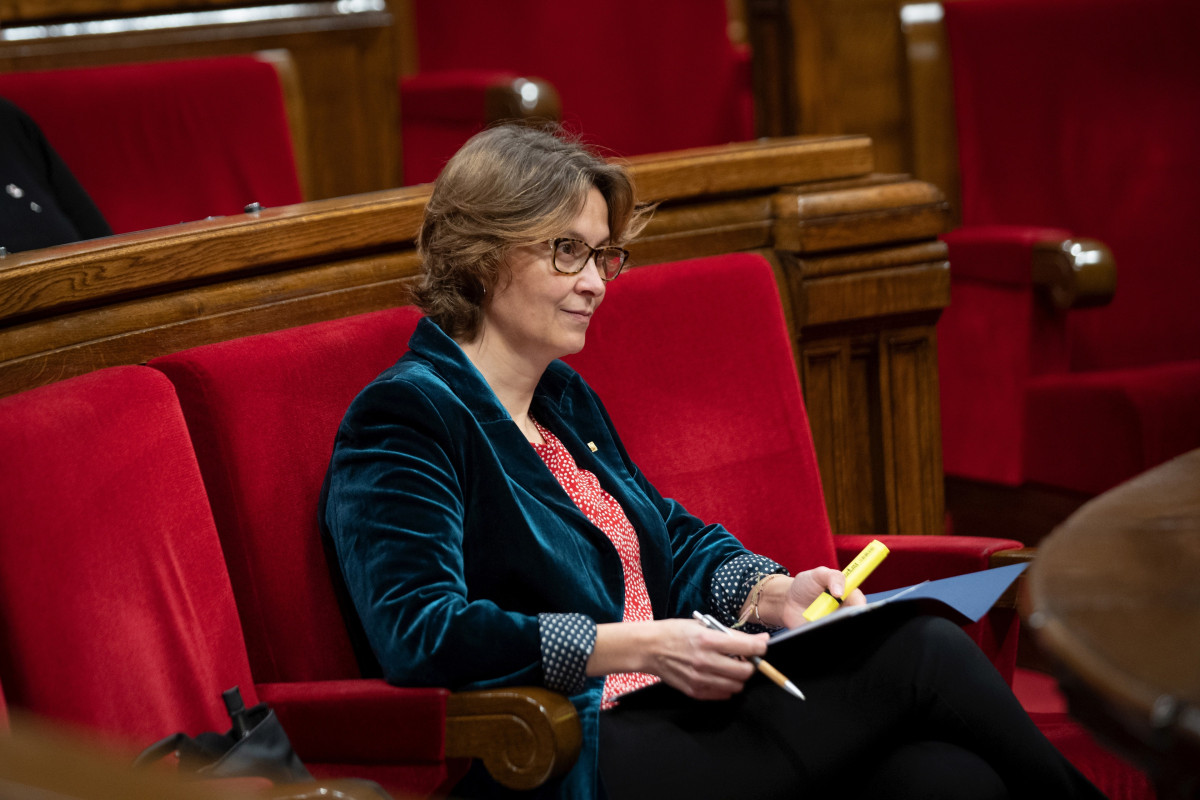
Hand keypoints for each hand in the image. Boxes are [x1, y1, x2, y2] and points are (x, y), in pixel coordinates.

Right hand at [590, 619, 766, 699]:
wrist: (649, 648)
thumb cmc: (674, 632)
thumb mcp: (702, 624)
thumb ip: (730, 634)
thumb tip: (758, 640)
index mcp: (708, 639)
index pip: (747, 647)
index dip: (760, 646)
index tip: (761, 646)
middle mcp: (705, 661)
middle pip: (745, 671)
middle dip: (751, 664)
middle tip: (745, 658)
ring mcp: (700, 678)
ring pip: (737, 685)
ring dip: (739, 676)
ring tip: (730, 667)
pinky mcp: (695, 691)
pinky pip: (723, 694)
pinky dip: (727, 686)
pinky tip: (719, 675)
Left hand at [778, 567, 865, 628]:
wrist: (786, 601)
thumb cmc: (805, 585)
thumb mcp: (818, 574)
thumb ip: (832, 577)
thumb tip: (840, 592)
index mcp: (847, 597)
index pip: (860, 603)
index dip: (860, 606)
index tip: (856, 606)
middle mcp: (843, 613)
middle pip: (854, 620)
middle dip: (848, 619)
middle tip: (839, 617)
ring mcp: (833, 625)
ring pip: (841, 630)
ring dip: (834, 627)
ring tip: (822, 622)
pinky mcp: (822, 635)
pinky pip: (826, 638)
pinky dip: (823, 636)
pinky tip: (815, 630)